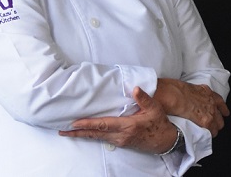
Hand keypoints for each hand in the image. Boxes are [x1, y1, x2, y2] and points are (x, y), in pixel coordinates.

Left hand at [59, 87, 177, 153]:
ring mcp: (121, 141)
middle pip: (96, 134)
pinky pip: (103, 139)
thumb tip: (134, 88)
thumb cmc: (159, 123)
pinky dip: (92, 135)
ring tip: (69, 133)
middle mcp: (121, 136)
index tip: (74, 123)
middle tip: (63, 131)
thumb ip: (143, 98)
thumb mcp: (154, 108)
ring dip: (83, 135)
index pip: (103, 125)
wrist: (167, 141)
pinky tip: (85, 133)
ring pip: (98, 138)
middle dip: (78, 133)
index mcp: (127, 126)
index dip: (88, 124)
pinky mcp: (122, 143)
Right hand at [155, 78, 228, 135]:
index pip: (219, 101)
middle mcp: (210, 101)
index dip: (221, 108)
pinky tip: (203, 137)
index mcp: (205, 91)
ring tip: (205, 132)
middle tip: (211, 124)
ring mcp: (210, 112)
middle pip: (220, 116)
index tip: (222, 112)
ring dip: (212, 129)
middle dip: (216, 120)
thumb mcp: (186, 88)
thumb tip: (187, 100)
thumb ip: (192, 95)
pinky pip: (211, 132)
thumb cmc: (173, 89)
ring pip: (218, 125)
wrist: (172, 94)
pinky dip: (207, 135)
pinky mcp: (206, 122)